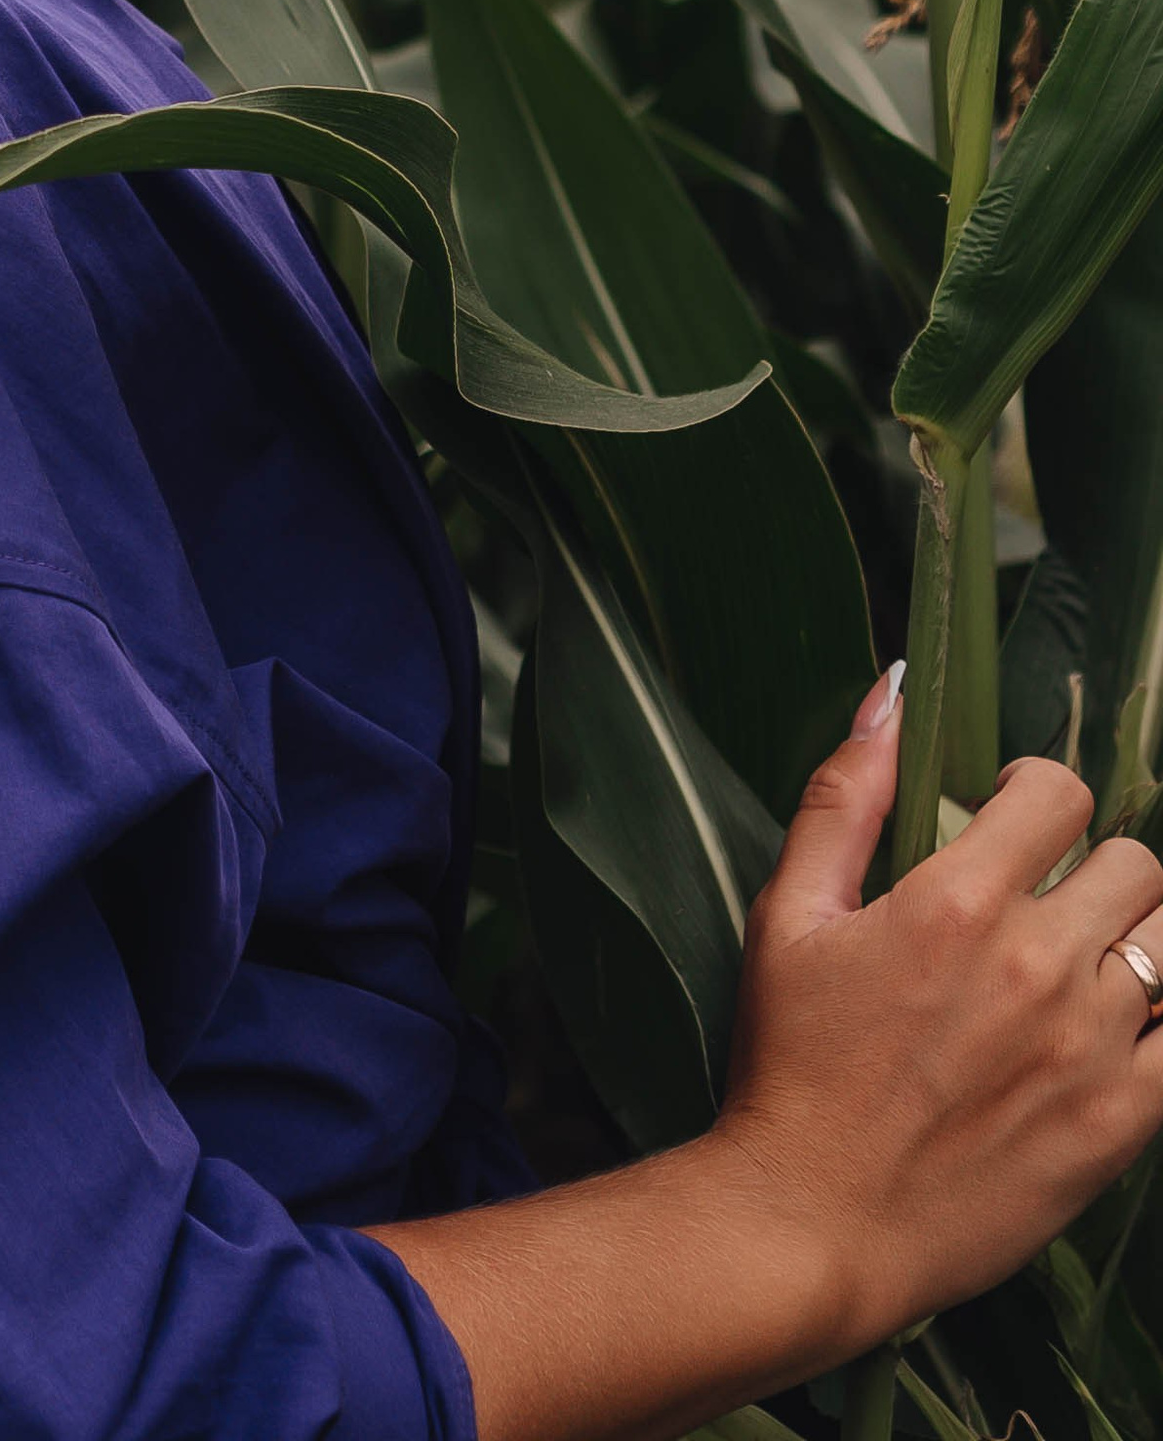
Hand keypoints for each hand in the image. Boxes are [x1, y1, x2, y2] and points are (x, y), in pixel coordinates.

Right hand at [373, 673, 1162, 1440]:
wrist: (817, 1223)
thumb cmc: (791, 1064)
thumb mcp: (788, 914)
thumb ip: (845, 794)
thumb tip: (895, 689)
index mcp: (957, 901)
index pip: (1062, 793)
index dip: (1037, 796)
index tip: (1008, 822)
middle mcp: (1039, 964)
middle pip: (1136, 861)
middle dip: (1093, 866)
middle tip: (1049, 902)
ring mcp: (1091, 1047)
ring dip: (1132, 940)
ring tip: (1084, 968)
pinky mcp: (1121, 1122)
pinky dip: (1158, 1019)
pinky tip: (1113, 1027)